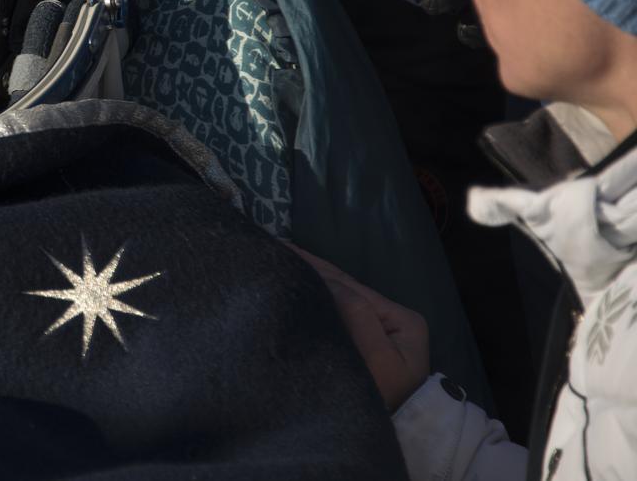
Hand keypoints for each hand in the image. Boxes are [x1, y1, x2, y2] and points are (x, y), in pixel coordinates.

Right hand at [291, 245, 429, 410]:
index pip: (352, 287)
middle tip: (279, 246)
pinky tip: (298, 282)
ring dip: (313, 278)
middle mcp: (391, 320)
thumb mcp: (376, 358)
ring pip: (339, 298)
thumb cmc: (384, 398)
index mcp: (401, 320)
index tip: (286, 249)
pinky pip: (335, 314)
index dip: (318, 268)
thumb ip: (356, 314)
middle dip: (313, 267)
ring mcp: (378, 333)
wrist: (393, 436)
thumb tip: (328, 282)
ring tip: (284, 256)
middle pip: (346, 288)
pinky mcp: (363, 345)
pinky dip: (316, 296)